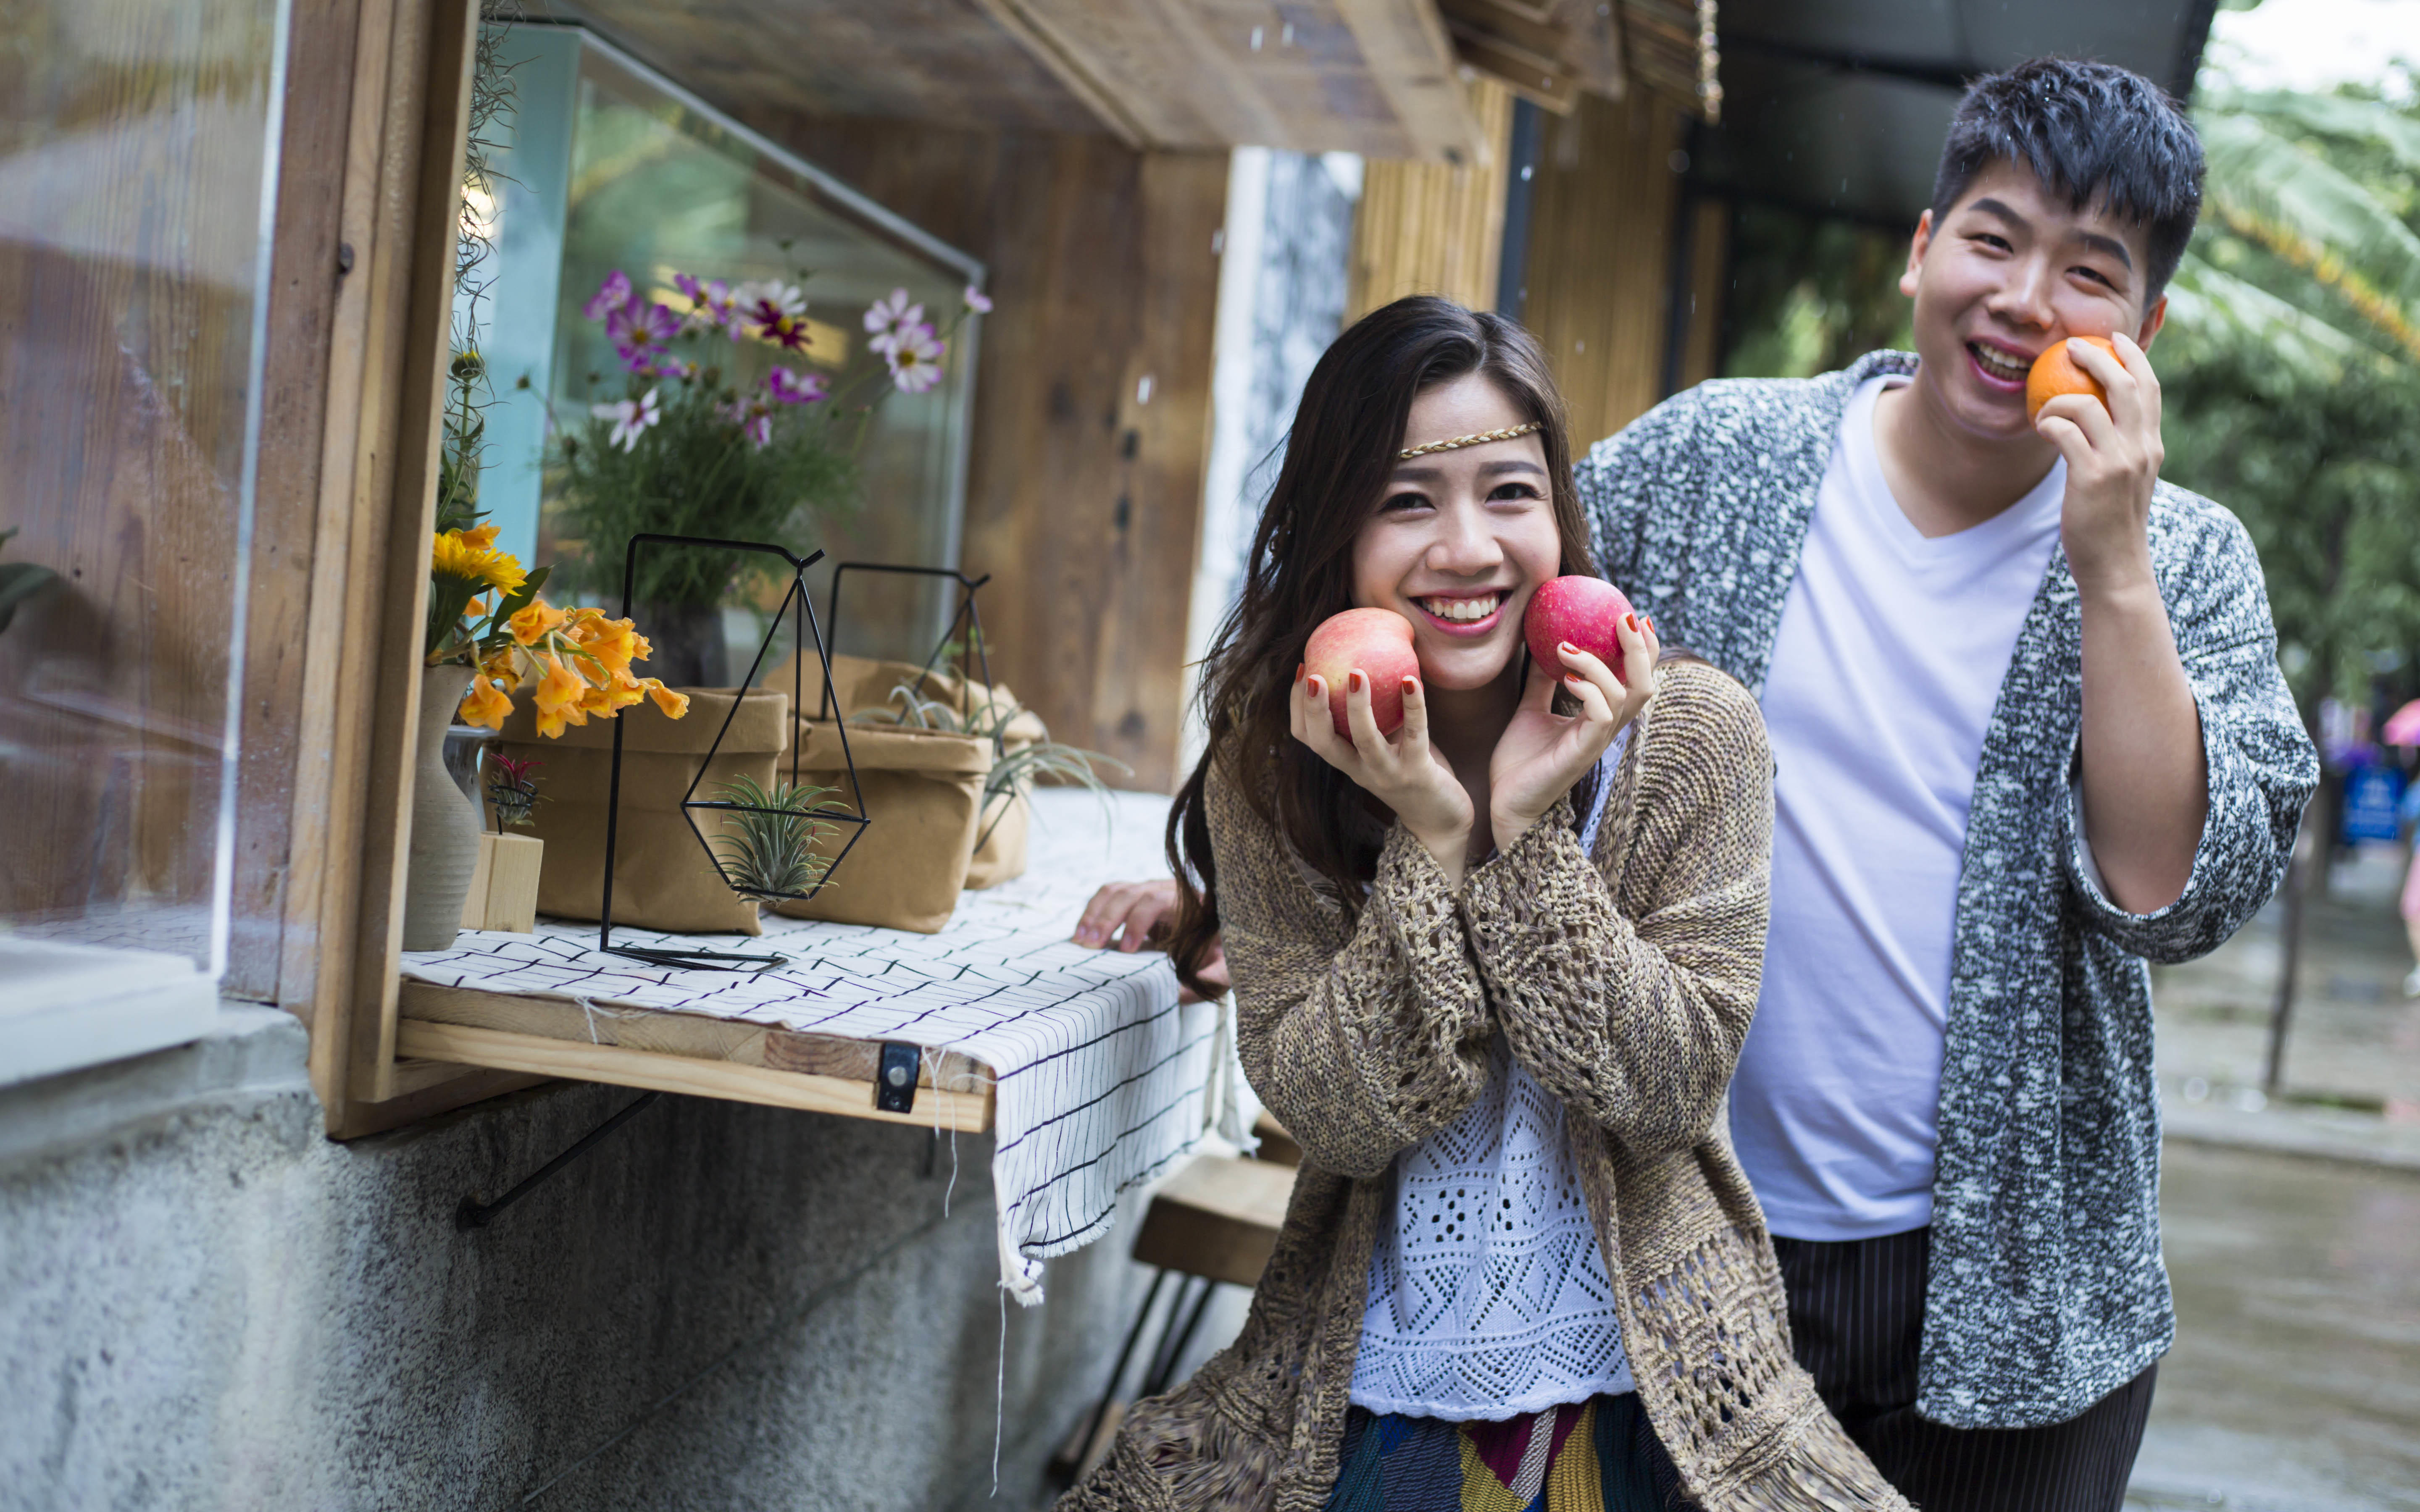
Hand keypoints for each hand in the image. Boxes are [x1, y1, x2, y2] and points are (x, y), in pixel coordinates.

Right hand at [1073, 878, 1228, 1002]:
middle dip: (1107, 918)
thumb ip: (1213, 976)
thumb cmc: (1221, 950)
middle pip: (1130, 893)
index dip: (1138, 922)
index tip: (1127, 950)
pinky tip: (1081, 936)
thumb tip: (1182, 992)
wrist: (1220, 934)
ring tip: (1079, 942)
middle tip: (1089, 946)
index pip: (1156, 901)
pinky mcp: (1135, 899)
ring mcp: (1148, 891)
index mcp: (1189, 903)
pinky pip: (1108, 897)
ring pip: (1114, 891)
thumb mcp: (1225, 966)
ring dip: (1093, 914)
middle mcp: (1166, 890)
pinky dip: (1092, 913)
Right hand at [1292, 666, 1472, 881]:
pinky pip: (1414, 735)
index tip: (1303, 671)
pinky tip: (1411, 682)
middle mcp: (1361, 770)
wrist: (1440, 819)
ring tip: (1356, 673)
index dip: (1298, 706)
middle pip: (1324, 743)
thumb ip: (1374, 717)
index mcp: (1347, 762)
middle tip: (1312, 674)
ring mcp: (1388, 773)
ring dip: (1358, 707)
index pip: (1308, 738)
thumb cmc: (1411, 771)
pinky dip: (1413, 707)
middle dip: (1313, 709)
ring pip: (1365, 741)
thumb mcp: (1384, 745)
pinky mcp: (1418, 772)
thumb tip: (1369, 664)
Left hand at [1488, 614, 1657, 850]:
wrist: (1504, 801)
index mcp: (1601, 716)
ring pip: (1625, 694)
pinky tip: (1565, 678)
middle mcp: (1607, 727)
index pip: (1635, 678)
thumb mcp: (1531, 709)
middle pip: (1645, 684)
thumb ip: (1542, 680)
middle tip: (1625, 616)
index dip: (1643, 648)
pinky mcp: (1583, 752)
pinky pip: (1601, 714)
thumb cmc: (1520, 760)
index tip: (1632, 615)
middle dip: (1641, 648)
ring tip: (1566, 648)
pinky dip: (1588, 689)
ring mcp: (1597, 741)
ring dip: (1598, 663)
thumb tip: (1543, 642)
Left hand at [2037, 333, 2161, 596]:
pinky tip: (2040, 428)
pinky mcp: (2092, 477)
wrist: (2117, 566)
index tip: (2114, 338)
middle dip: (2097, 356)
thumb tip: (2098, 421)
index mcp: (2152, 445)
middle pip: (2125, 384)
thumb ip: (2121, 449)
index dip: (2134, 357)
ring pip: (2089, 404)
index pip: (2149, 388)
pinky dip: (2048, 422)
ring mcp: (2119, 462)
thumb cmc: (2113, 523)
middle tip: (2070, 345)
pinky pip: (2065, 432)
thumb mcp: (2126, 479)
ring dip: (2059, 397)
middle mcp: (2142, 448)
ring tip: (2043, 406)